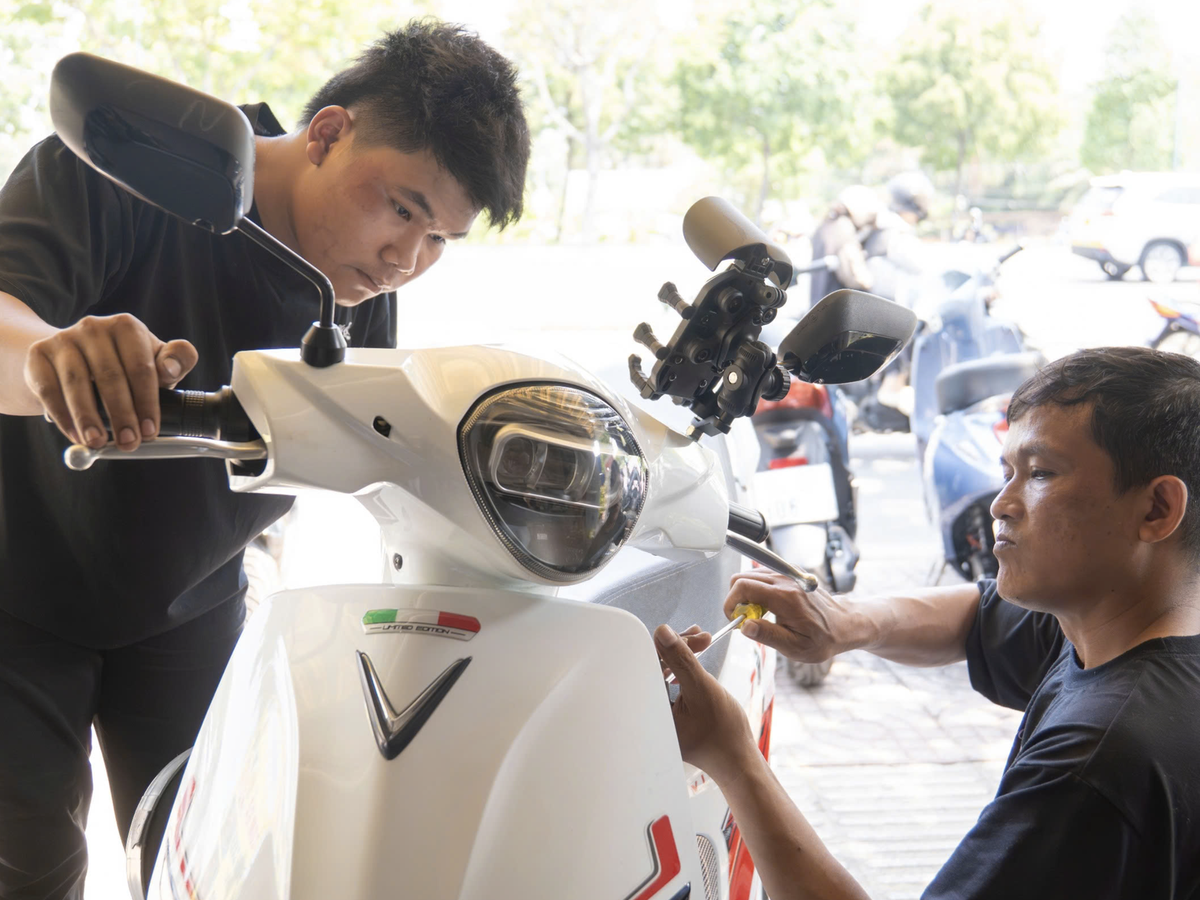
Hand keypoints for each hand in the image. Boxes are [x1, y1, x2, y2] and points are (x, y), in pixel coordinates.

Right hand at [24, 314, 197, 450]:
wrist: (70, 358)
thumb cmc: (122, 364)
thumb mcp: (153, 361)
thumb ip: (175, 361)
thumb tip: (171, 368)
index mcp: (127, 326)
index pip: (141, 367)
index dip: (148, 402)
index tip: (150, 431)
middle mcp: (94, 327)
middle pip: (110, 376)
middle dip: (122, 415)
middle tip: (129, 443)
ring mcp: (64, 339)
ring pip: (77, 383)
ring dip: (89, 418)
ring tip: (99, 443)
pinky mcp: (38, 354)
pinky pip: (49, 389)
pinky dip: (63, 416)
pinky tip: (76, 436)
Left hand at [654, 623, 757, 784]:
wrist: (739, 762)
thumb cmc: (723, 733)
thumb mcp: (702, 688)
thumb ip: (681, 659)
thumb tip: (662, 631)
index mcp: (649, 710)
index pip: (649, 665)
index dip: (669, 644)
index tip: (692, 634)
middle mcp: (649, 714)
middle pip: (656, 668)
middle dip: (679, 648)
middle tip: (703, 637)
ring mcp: (660, 715)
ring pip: (665, 674)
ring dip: (683, 656)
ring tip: (703, 642)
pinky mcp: (671, 715)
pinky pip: (671, 686)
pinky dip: (684, 671)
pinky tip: (695, 660)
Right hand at [723, 571, 858, 663]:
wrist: (845, 624)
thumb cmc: (823, 638)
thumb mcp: (795, 647)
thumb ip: (768, 635)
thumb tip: (744, 626)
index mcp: (785, 597)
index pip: (742, 586)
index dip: (730, 603)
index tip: (735, 620)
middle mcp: (785, 580)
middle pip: (742, 578)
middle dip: (736, 599)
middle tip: (747, 620)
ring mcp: (788, 573)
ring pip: (750, 574)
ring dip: (746, 594)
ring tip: (759, 615)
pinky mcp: (789, 573)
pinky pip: (762, 574)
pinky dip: (757, 589)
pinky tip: (768, 606)